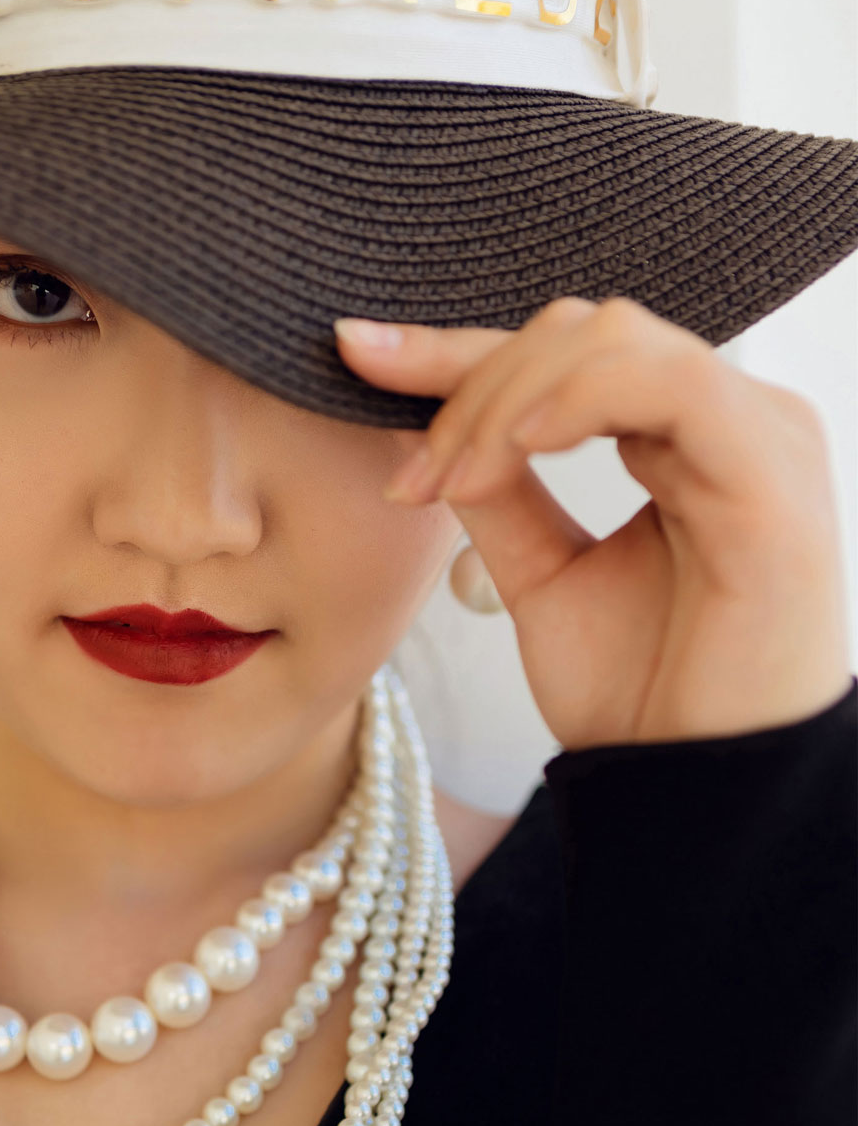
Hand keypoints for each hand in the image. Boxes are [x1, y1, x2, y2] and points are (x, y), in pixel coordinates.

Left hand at [335, 298, 852, 749]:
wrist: (695, 793)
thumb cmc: (642, 699)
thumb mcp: (545, 579)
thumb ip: (502, 496)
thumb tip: (434, 433)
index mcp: (683, 438)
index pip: (565, 357)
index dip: (455, 351)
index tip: (354, 356)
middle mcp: (729, 421)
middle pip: (581, 333)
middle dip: (473, 386)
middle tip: (416, 479)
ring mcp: (760, 436)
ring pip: (613, 341)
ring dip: (506, 401)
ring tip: (453, 481)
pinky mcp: (771, 472)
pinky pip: (669, 384)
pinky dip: (576, 400)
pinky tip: (516, 447)